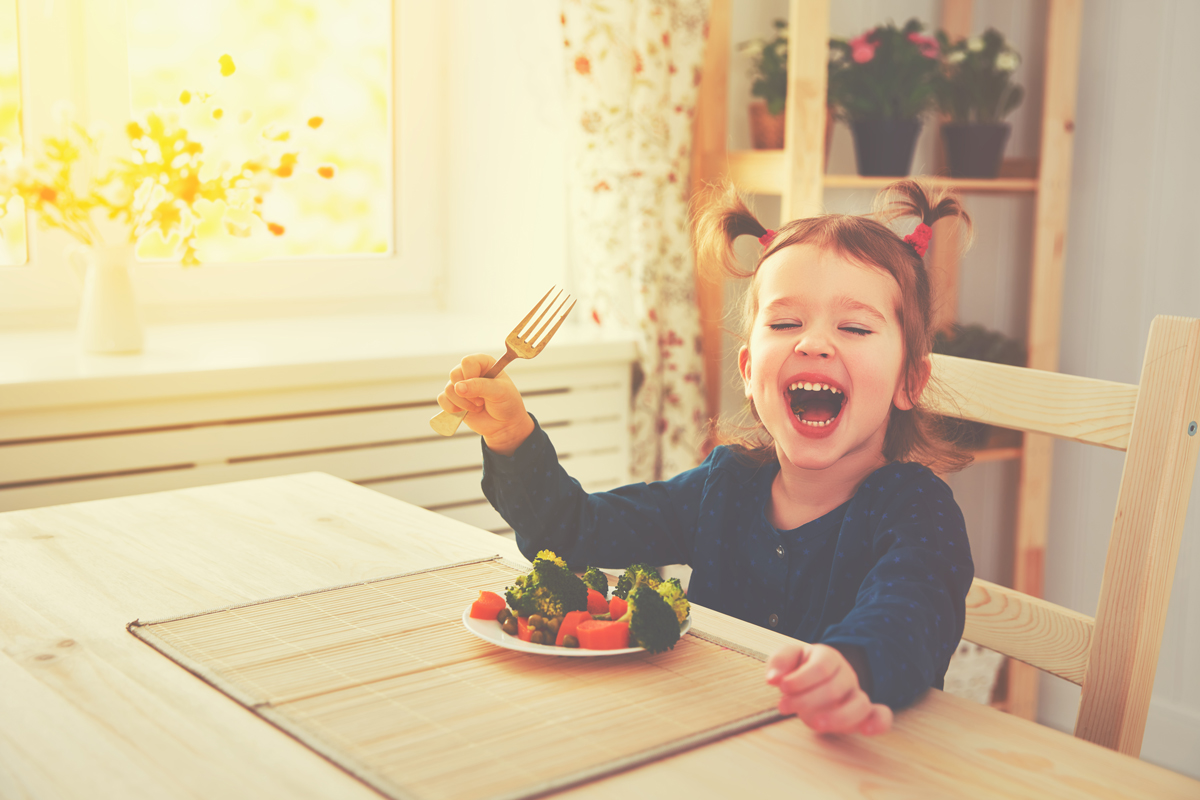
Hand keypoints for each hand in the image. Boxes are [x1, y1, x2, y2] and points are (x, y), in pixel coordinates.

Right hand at [437, 354, 533, 454]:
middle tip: (482, 400)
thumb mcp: (499, 392)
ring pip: (448, 389)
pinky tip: (466, 411)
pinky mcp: (453, 399)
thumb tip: (457, 387)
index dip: (471, 376)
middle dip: (468, 393)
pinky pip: (442, 400)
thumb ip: (479, 386)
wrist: (504, 424)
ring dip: (464, 403)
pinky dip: (453, 408)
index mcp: (483, 363)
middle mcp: (469, 371)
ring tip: (478, 407)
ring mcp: (460, 385)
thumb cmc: (507, 404)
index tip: (483, 388)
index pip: (467, 362)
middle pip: (454, 374)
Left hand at [765, 641, 892, 735]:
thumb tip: (774, 678)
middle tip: (783, 706)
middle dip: (806, 700)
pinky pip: (881, 716)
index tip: (781, 687)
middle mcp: (846, 675)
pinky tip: (865, 731)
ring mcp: (857, 694)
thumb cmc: (801, 667)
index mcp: (828, 657)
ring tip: (815, 725)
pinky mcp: (864, 714)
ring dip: (837, 717)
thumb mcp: (789, 657)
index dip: (800, 679)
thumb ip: (780, 661)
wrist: (818, 678)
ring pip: (859, 704)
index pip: (821, 667)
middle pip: (834, 688)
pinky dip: (878, 723)